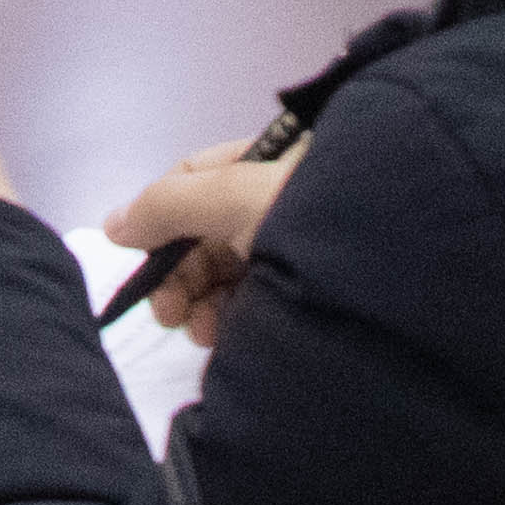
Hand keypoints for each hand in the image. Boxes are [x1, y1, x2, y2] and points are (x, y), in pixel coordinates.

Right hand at [99, 137, 299, 347]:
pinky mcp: (303, 295)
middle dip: (179, 273)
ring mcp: (292, 250)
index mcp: (264, 165)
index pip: (194, 180)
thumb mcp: (233, 196)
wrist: (393, 265)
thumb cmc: (308, 214)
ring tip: (200, 329)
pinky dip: (227, 322)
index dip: (160, 217)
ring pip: (223, 274)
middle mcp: (277, 203)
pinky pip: (250, 305)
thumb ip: (166, 206)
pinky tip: (222, 339)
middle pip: (204, 234)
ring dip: (199, 303)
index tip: (141, 257)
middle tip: (169, 313)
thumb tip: (112, 223)